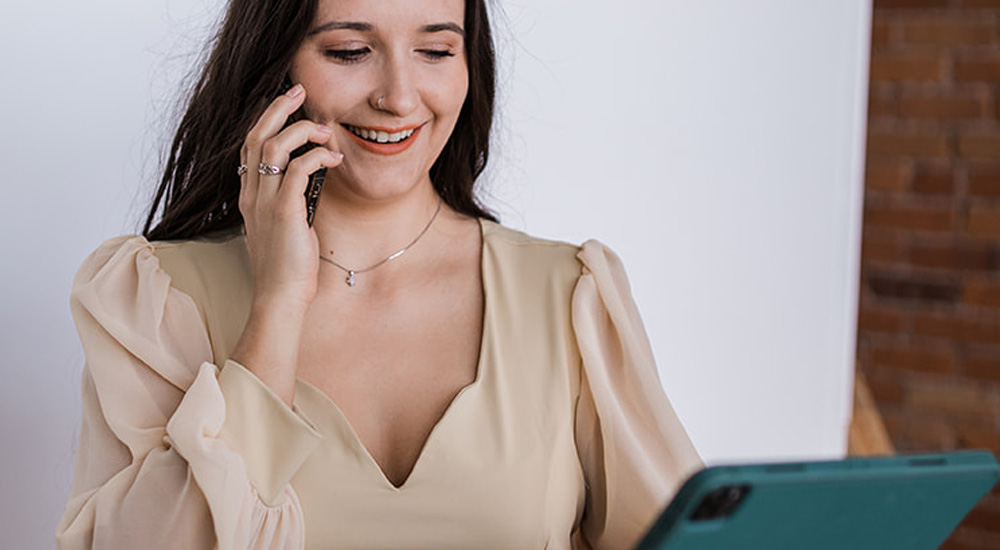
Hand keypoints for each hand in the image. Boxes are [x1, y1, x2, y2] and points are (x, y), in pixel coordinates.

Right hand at [232, 84, 342, 404]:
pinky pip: (298, 171)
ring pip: (274, 147)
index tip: (287, 103)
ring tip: (324, 129)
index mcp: (250, 197)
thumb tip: (307, 187)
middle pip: (256, 137)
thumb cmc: (287, 269)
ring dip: (301, 130)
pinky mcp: (284, 213)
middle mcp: (252, 195)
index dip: (267, 120)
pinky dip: (316, 157)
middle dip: (278, 108)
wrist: (279, 299)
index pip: (249, 147)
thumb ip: (289, 205)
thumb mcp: (284, 229)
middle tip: (299, 91)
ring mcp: (265, 203)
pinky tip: (334, 157)